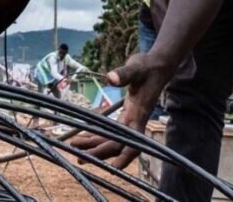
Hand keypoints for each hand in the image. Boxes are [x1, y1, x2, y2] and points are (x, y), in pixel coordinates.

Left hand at [71, 53, 173, 167]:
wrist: (157, 65)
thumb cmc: (147, 66)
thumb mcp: (136, 68)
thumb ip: (124, 74)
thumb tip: (111, 78)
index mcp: (139, 113)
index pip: (132, 141)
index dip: (124, 156)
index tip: (113, 168)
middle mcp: (135, 120)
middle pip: (118, 144)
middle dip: (99, 152)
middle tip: (79, 157)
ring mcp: (131, 119)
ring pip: (113, 138)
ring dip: (95, 145)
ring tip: (75, 148)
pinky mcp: (127, 115)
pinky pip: (111, 130)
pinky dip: (98, 134)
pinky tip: (85, 137)